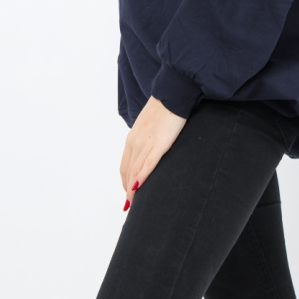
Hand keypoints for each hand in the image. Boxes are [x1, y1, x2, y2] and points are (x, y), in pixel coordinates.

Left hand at [120, 95, 186, 209]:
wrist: (172, 93)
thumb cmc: (164, 107)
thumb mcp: (151, 125)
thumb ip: (148, 138)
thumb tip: (152, 147)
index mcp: (133, 138)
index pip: (125, 165)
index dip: (126, 180)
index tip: (129, 192)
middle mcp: (135, 143)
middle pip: (128, 171)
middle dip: (128, 189)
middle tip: (131, 204)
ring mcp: (146, 144)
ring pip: (136, 171)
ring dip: (133, 189)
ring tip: (134, 204)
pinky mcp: (159, 144)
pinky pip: (148, 165)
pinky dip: (142, 177)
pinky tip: (139, 188)